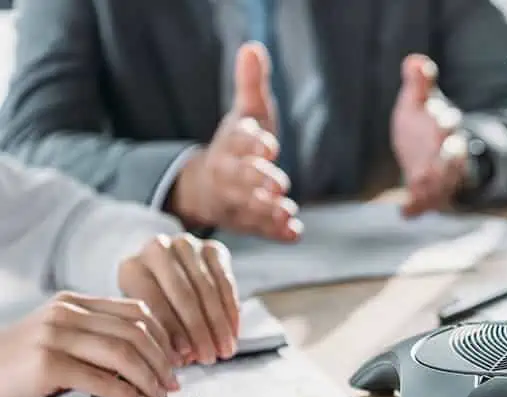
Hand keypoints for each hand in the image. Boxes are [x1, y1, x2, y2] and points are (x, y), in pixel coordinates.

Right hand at [0, 293, 179, 396]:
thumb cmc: (21, 370)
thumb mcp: (61, 343)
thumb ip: (97, 341)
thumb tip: (151, 360)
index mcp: (73, 303)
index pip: (136, 312)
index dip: (164, 337)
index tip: (176, 361)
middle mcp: (65, 313)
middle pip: (135, 332)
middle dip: (162, 361)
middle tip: (175, 384)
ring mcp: (54, 337)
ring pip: (123, 354)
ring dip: (150, 378)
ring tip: (160, 396)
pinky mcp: (47, 365)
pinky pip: (102, 380)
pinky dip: (128, 394)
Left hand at [119, 233, 240, 365]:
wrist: (163, 268)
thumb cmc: (152, 302)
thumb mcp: (145, 317)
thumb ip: (160, 335)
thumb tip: (184, 358)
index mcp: (131, 269)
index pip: (155, 302)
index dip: (172, 332)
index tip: (187, 357)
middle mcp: (157, 250)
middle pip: (184, 295)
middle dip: (200, 331)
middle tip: (210, 358)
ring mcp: (186, 245)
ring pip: (208, 290)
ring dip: (219, 325)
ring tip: (226, 351)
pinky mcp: (212, 248)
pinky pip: (226, 283)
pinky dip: (231, 311)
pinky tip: (234, 332)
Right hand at [169, 42, 300, 241]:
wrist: (209, 185)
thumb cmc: (238, 144)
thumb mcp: (246, 114)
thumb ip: (251, 85)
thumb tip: (253, 48)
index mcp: (230, 143)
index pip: (239, 141)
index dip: (253, 144)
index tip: (270, 146)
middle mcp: (228, 173)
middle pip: (240, 177)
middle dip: (258, 180)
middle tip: (278, 183)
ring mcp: (235, 200)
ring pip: (247, 207)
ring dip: (266, 211)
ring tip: (286, 212)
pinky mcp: (245, 222)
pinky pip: (259, 230)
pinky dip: (275, 234)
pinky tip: (294, 234)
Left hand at [392, 54, 467, 216]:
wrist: (429, 153)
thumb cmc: (422, 124)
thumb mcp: (416, 102)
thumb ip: (417, 83)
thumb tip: (414, 61)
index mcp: (445, 126)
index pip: (448, 122)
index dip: (442, 120)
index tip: (435, 117)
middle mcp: (449, 151)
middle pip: (452, 154)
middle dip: (444, 156)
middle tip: (432, 163)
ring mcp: (443, 174)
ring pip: (444, 181)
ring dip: (434, 186)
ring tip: (418, 189)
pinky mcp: (433, 193)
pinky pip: (428, 202)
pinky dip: (417, 208)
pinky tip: (405, 213)